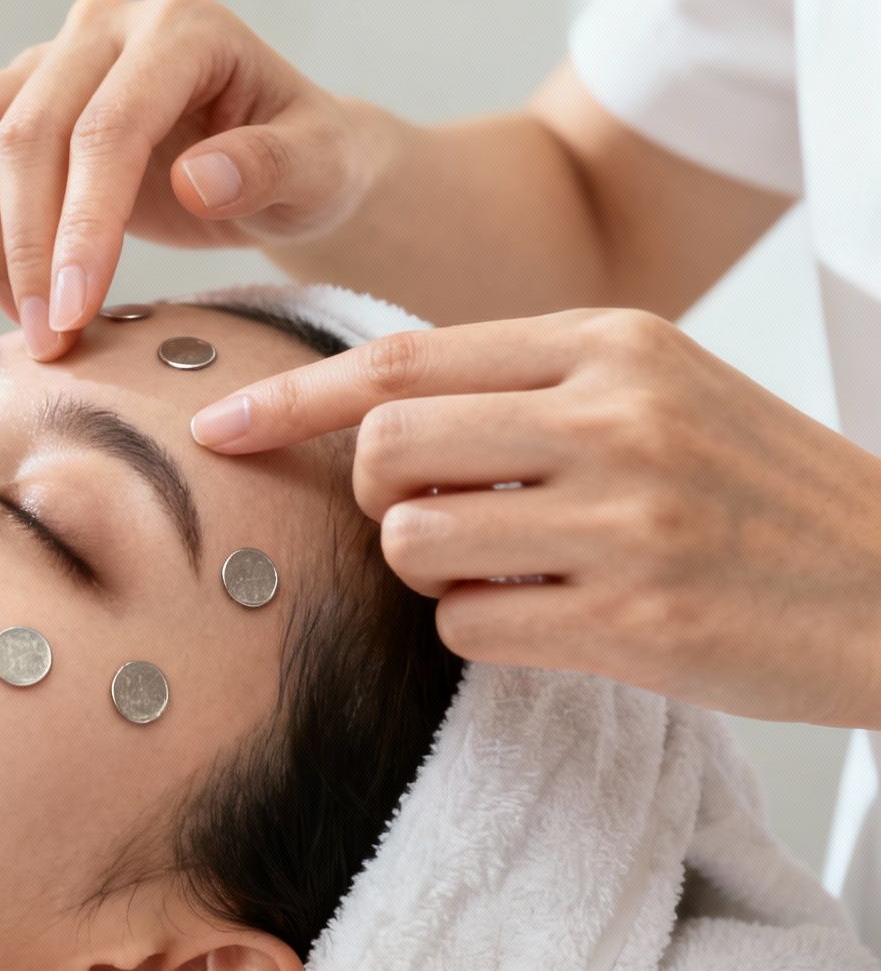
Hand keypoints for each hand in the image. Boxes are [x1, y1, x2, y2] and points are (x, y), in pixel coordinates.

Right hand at [0, 0, 371, 360]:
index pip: (107, 127)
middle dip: (24, 250)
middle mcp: (102, 30)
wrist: (279, 161)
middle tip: (48, 340)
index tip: (71, 312)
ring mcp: (44, 62)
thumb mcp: (319, 170)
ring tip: (22, 318)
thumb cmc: (305, 164)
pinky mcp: (6, 101)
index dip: (80, 226)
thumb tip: (198, 177)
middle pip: (24, 134)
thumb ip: (272, 166)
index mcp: (182, 28)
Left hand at [189, 308, 880, 728]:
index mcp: (609, 342)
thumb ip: (522, 388)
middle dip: (374, 493)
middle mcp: (613, 415)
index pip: (402, 359)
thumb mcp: (655, 389)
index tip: (218, 421)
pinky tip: (555, 617)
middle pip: (385, 447)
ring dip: (429, 569)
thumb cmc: (752, 489)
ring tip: (513, 567)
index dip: (292, 394)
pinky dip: (481, 628)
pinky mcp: (635, 617)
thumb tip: (366, 418)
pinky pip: (464, 625)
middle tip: (438, 513)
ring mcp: (625, 518)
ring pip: (412, 540)